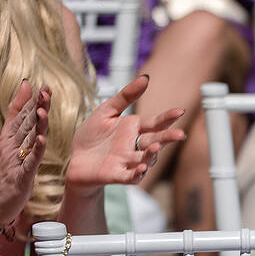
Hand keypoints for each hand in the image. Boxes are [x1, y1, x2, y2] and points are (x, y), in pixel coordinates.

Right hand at [0, 80, 50, 229]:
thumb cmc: (0, 175)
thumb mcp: (5, 148)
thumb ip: (12, 126)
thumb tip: (18, 112)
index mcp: (7, 140)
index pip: (19, 116)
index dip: (30, 101)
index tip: (40, 85)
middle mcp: (10, 147)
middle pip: (25, 122)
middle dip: (36, 105)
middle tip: (45, 89)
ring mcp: (15, 160)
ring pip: (27, 138)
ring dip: (36, 122)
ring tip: (43, 108)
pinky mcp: (21, 176)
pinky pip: (29, 161)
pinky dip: (36, 150)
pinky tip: (42, 139)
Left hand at [66, 75, 185, 193]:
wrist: (74, 160)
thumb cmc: (91, 136)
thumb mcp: (106, 111)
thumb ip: (126, 96)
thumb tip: (146, 78)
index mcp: (135, 128)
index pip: (155, 122)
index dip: (167, 118)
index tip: (180, 111)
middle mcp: (135, 145)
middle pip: (156, 141)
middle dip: (168, 138)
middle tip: (180, 134)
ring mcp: (128, 161)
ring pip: (146, 158)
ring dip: (152, 154)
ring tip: (157, 146)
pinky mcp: (117, 175)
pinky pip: (131, 176)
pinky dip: (137, 174)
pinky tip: (142, 168)